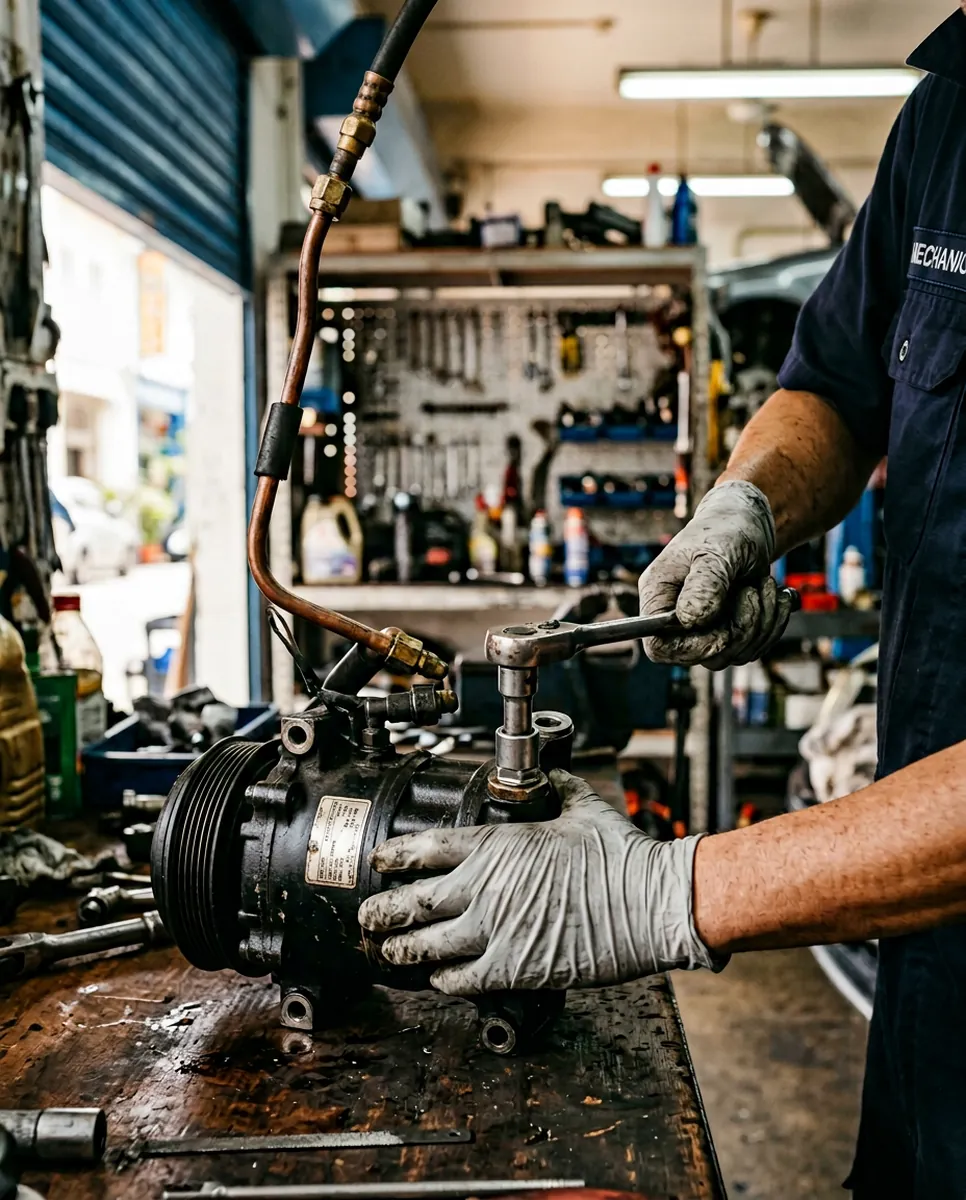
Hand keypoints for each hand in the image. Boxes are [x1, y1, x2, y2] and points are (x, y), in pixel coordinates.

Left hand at [357, 770, 720, 995]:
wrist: (650, 903)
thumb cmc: (621, 856)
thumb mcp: (584, 807)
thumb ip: (559, 788)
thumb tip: (554, 772)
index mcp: (499, 844)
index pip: (427, 847)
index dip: (395, 854)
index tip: (379, 860)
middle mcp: (487, 886)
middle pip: (413, 899)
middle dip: (381, 909)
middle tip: (366, 915)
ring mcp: (496, 930)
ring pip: (427, 943)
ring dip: (400, 948)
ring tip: (384, 950)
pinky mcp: (514, 968)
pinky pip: (461, 979)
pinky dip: (442, 980)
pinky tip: (435, 979)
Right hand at [640, 480, 791, 668]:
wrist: (748, 523)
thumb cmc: (725, 529)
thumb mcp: (717, 551)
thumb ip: (705, 585)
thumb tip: (691, 620)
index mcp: (659, 596)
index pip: (659, 647)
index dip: (691, 649)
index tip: (724, 632)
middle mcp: (677, 617)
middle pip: (702, 656)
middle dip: (740, 629)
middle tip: (753, 592)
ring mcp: (703, 626)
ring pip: (733, 654)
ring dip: (761, 624)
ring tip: (765, 586)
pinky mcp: (728, 629)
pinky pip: (752, 647)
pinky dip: (771, 624)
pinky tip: (774, 595)